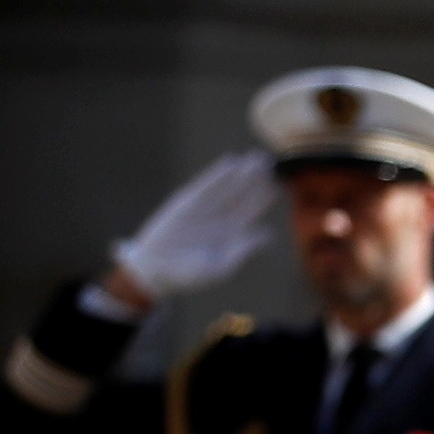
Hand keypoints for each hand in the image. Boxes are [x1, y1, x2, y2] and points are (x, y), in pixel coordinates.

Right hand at [108, 149, 279, 302]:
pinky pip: (205, 186)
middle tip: (269, 161)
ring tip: (256, 157)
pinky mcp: (186, 203)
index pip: (252, 211)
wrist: (155, 272)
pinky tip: (231, 163)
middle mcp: (220, 219)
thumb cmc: (189, 275)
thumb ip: (242, 250)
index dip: (264, 197)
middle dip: (257, 179)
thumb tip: (267, 233)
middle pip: (243, 195)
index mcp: (232, 234)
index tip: (278, 184)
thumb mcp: (220, 267)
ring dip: (242, 173)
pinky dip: (217, 175)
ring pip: (228, 187)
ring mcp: (204, 210)